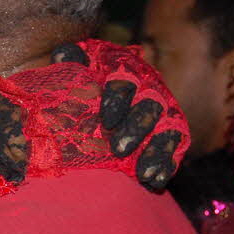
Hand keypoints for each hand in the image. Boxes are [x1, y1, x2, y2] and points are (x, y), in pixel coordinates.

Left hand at [51, 42, 182, 190]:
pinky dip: (166, 164)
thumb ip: (71, 60)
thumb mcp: (75, 70)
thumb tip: (61, 52)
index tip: (106, 120)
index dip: (117, 99)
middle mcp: (148, 92)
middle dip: (136, 128)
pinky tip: (156, 181)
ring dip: (156, 151)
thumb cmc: (81, 86)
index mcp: (124, 74)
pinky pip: (173, 149)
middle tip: (119, 149)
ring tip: (142, 173)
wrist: (93, 103)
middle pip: (149, 107)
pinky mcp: (169, 135)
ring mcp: (161, 115)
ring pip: (166, 129)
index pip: (124, 84)